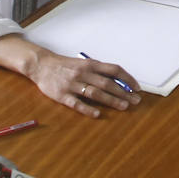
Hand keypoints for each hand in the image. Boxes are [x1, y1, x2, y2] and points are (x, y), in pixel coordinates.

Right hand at [27, 51, 141, 118]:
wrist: (41, 65)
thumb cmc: (66, 66)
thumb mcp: (84, 64)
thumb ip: (99, 71)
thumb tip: (119, 82)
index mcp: (90, 64)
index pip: (114, 70)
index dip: (127, 79)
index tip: (137, 88)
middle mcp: (83, 73)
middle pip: (107, 83)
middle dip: (123, 92)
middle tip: (135, 100)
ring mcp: (72, 84)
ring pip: (95, 93)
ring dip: (111, 100)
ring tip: (124, 106)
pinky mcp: (62, 95)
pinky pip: (76, 103)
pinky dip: (87, 108)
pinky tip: (97, 114)